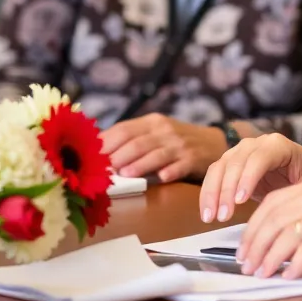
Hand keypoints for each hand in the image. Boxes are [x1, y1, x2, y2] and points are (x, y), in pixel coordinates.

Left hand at [101, 114, 225, 183]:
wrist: (212, 142)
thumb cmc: (175, 141)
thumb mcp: (154, 133)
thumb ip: (130, 139)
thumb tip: (95, 153)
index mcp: (151, 122)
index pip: (123, 130)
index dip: (105, 144)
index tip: (89, 158)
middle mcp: (165, 130)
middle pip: (137, 142)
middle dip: (118, 156)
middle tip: (102, 172)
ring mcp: (180, 144)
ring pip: (156, 154)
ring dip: (140, 164)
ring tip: (125, 175)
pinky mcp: (194, 159)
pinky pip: (180, 165)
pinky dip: (171, 171)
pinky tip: (162, 178)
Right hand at [199, 134, 301, 223]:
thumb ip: (300, 194)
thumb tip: (287, 212)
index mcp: (280, 145)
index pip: (259, 157)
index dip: (248, 177)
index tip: (241, 201)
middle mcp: (258, 143)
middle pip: (236, 161)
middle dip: (227, 189)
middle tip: (224, 216)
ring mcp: (242, 151)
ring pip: (220, 167)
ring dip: (213, 193)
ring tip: (212, 218)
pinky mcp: (232, 163)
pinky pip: (215, 175)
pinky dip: (208, 194)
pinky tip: (208, 213)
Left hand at [235, 175, 301, 279]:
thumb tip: (275, 241)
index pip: (272, 203)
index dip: (253, 228)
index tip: (244, 248)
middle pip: (274, 219)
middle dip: (255, 245)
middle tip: (247, 266)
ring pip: (286, 235)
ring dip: (270, 258)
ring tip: (262, 274)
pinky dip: (295, 266)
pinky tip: (290, 276)